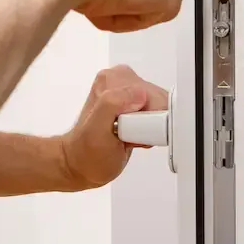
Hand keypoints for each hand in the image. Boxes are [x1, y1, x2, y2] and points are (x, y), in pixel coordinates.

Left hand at [59, 66, 169, 190]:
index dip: (148, 118)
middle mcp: (123, 82)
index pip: (152, 94)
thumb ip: (112, 104)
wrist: (81, 164)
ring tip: (128, 136)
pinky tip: (132, 136)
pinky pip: (160, 117)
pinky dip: (150, 131)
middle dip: (150, 123)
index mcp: (113, 79)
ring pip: (162, 110)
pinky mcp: (139, 106)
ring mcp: (131, 93)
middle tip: (128, 134)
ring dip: (149, 129)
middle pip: (160, 101)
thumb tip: (139, 93)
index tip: (131, 129)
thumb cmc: (86, 153)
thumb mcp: (95, 130)